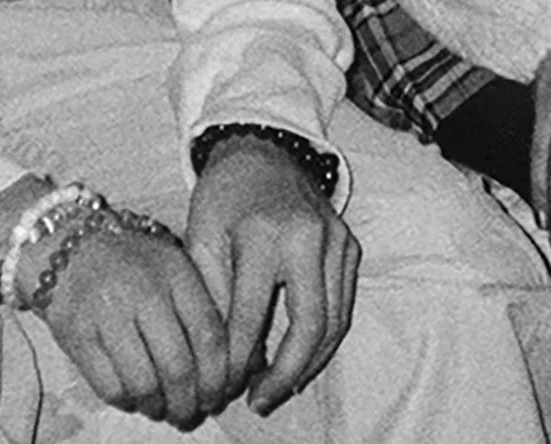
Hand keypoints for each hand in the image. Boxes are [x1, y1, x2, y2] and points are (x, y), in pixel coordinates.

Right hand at [38, 217, 234, 426]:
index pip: (210, 337)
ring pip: (144, 384)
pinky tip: (134, 396)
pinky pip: (111, 387)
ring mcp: (108, 314)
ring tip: (162, 409)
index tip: (220, 395)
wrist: (69, 246)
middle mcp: (144, 292)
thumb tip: (242, 364)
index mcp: (176, 273)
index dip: (219, 377)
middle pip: (178, 368)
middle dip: (190, 403)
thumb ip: (204, 308)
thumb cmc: (133, 262)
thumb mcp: (174, 266)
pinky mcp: (78, 336)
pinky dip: (127, 401)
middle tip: (191, 414)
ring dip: (159, 408)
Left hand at [184, 134, 359, 415]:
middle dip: (286, 375)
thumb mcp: (201, 237)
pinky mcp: (349, 245)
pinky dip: (324, 338)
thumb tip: (224, 358)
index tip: (225, 387)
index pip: (253, 318)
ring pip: (333, 322)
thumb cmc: (224, 196)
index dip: (239, 362)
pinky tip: (299, 357)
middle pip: (309, 327)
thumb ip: (212, 297)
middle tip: (260, 400)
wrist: (263, 150)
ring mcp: (336, 240)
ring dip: (308, 364)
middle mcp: (308, 237)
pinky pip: (343, 305)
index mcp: (263, 235)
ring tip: (278, 387)